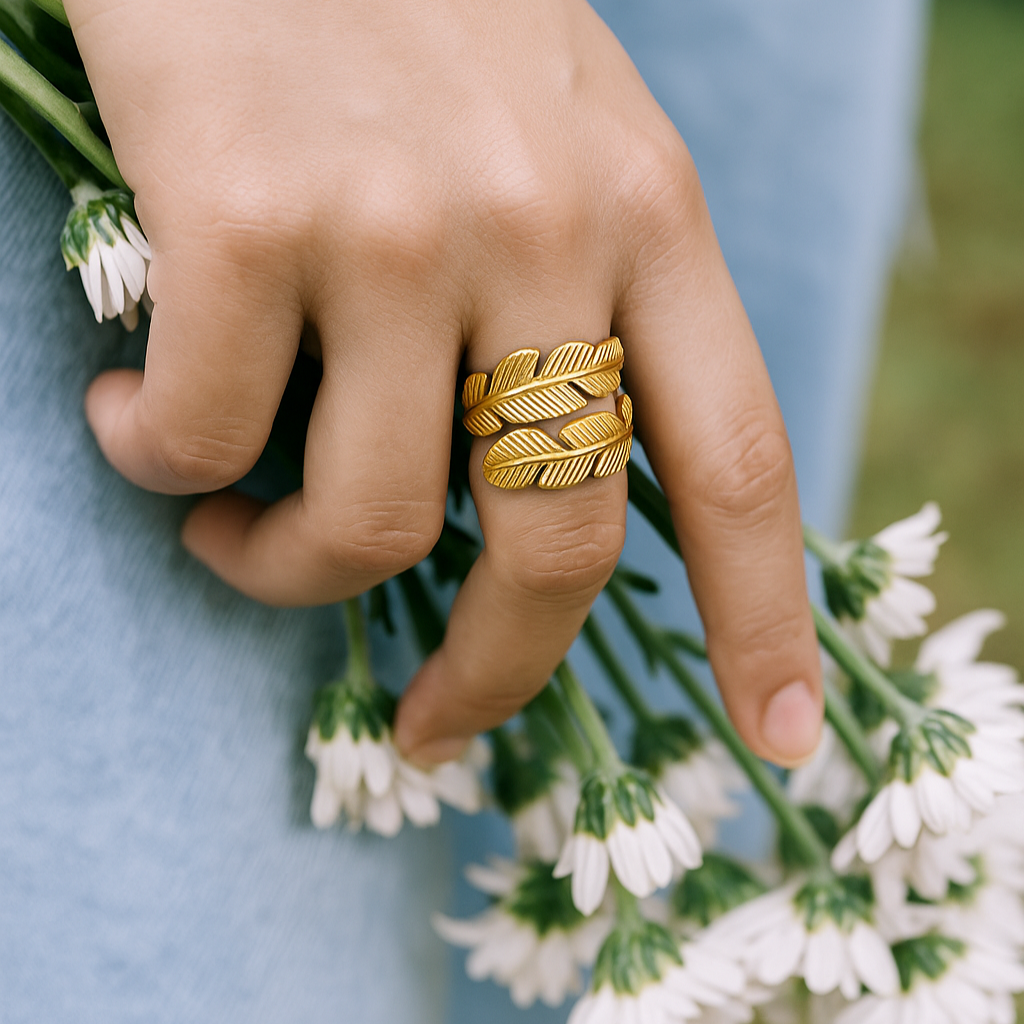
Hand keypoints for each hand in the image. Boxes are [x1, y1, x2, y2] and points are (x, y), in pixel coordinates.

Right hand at [68, 0, 821, 766]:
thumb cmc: (408, 19)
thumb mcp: (556, 142)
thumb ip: (576, 308)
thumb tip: (514, 491)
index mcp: (646, 217)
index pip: (737, 459)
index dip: (765, 617)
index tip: (777, 734)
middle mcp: (543, 230)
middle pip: (558, 547)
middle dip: (495, 675)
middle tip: (436, 724)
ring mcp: (398, 230)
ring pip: (368, 526)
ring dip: (281, 568)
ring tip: (228, 525)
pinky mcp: (247, 218)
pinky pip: (206, 440)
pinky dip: (162, 464)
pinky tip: (137, 414)